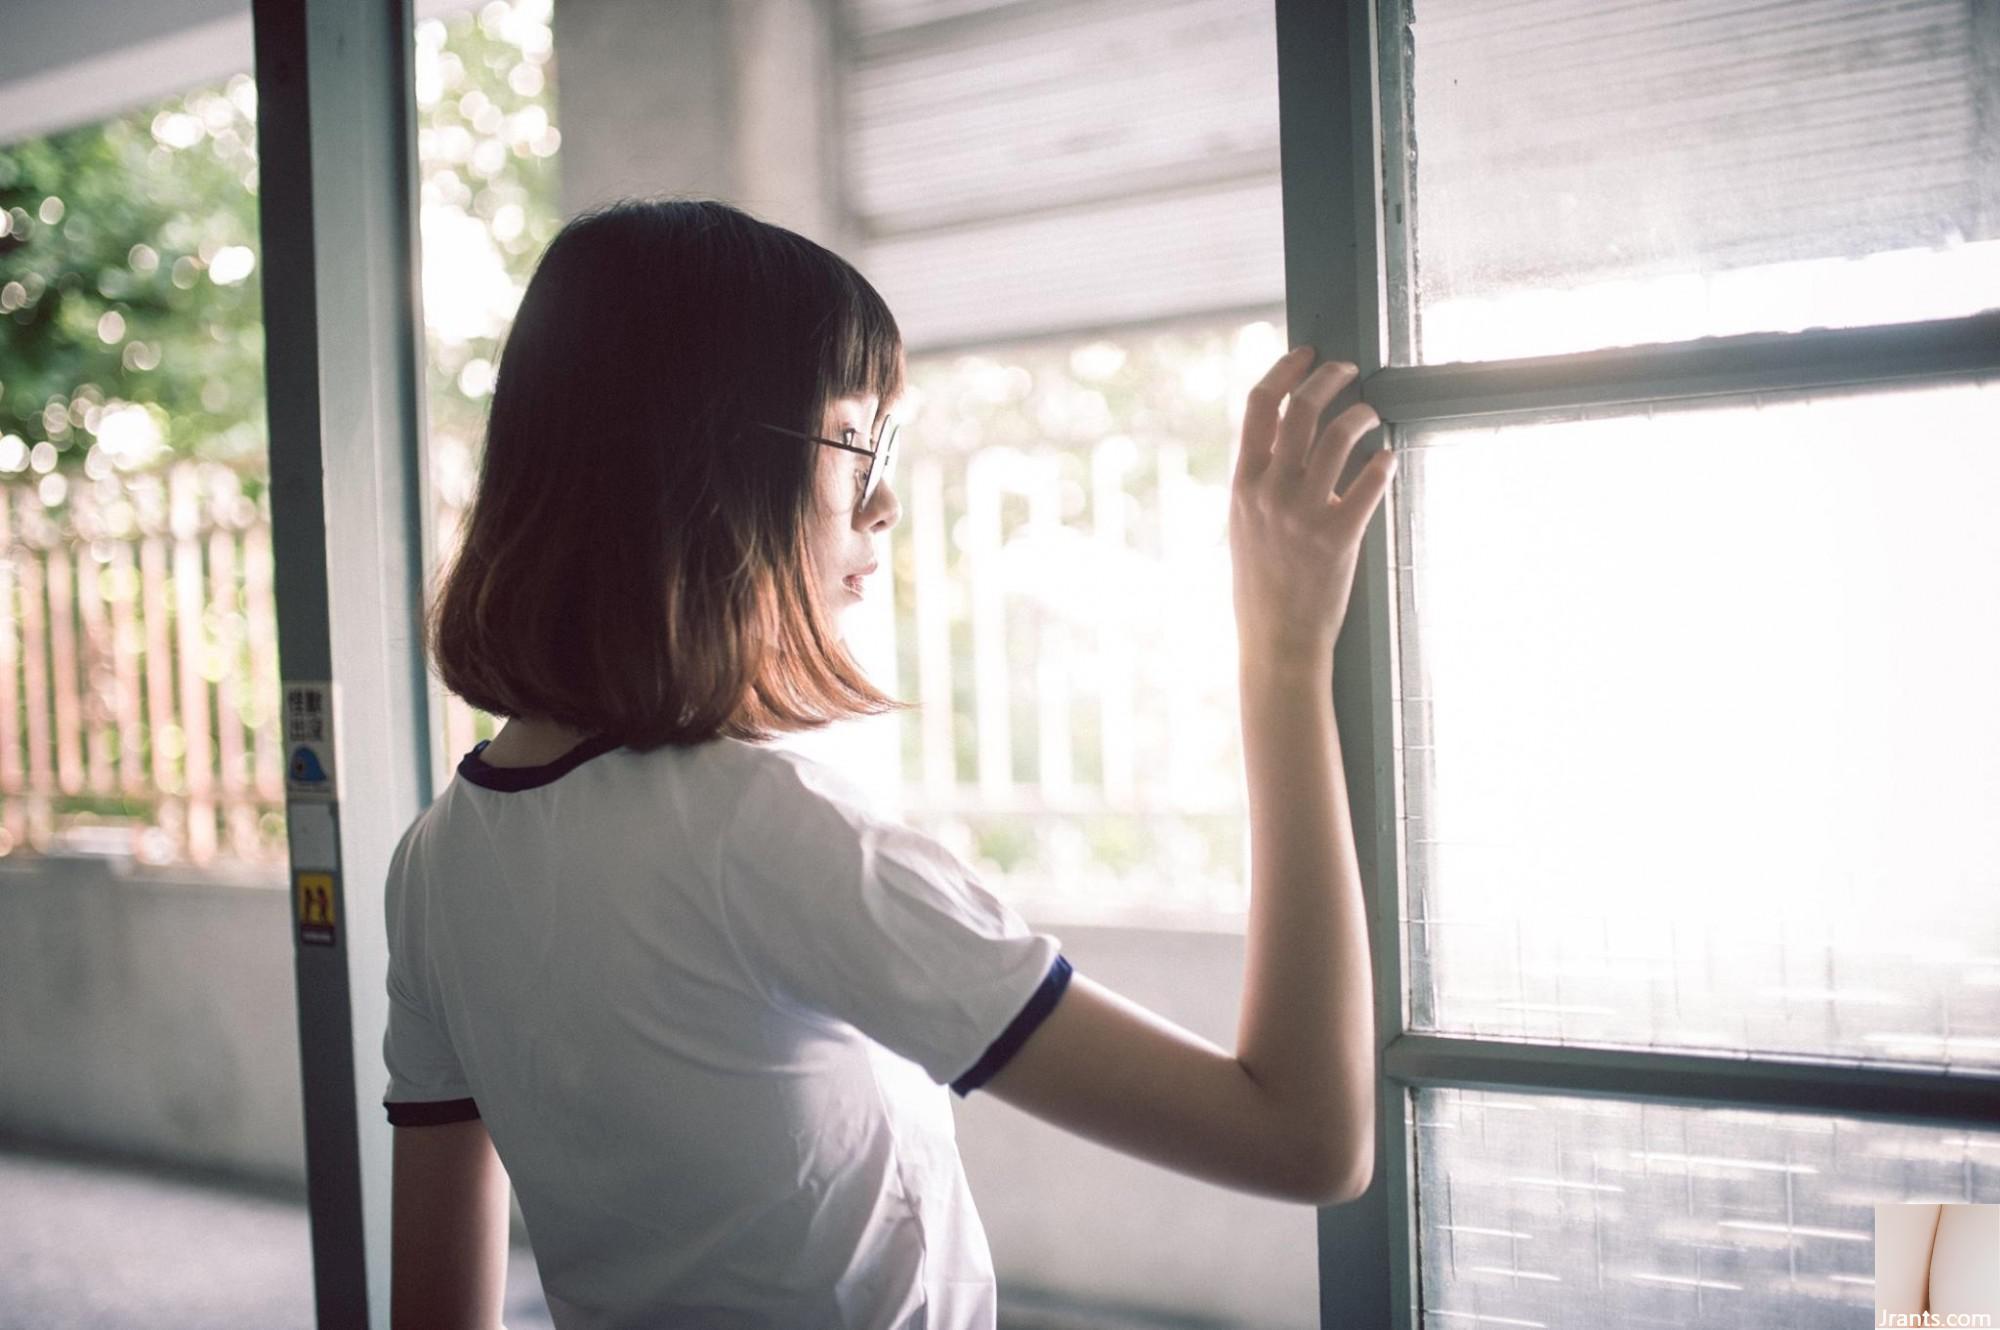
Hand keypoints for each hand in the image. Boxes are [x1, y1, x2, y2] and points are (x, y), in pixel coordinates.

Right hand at [1228, 347, 1394, 664]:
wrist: (1278, 638)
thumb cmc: (1263, 581)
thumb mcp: (1245, 522)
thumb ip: (1261, 477)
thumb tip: (1283, 430)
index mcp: (1243, 483)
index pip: (1257, 405)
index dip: (1285, 369)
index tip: (1308, 353)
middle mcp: (1270, 491)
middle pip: (1300, 408)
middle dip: (1330, 377)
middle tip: (1350, 371)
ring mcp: (1303, 513)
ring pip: (1338, 435)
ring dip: (1362, 414)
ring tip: (1371, 414)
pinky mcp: (1339, 536)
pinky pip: (1370, 482)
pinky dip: (1383, 462)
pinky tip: (1388, 458)